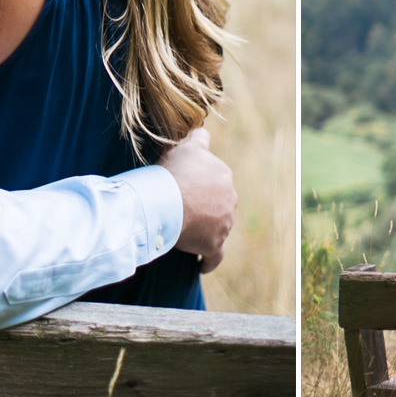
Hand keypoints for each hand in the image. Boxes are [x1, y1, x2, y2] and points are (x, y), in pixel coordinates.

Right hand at [163, 128, 234, 272]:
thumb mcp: (185, 148)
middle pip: (219, 205)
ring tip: (187, 234)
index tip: (188, 188)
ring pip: (217, 228)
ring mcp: (224, 223)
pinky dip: (209, 261)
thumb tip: (203, 131)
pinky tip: (202, 265)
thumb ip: (198, 139)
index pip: (215, 181)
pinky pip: (215, 256)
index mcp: (223, 175)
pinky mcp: (214, 244)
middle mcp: (229, 199)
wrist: (166, 200)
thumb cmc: (172, 173)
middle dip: (206, 208)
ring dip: (206, 231)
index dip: (202, 185)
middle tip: (184, 211)